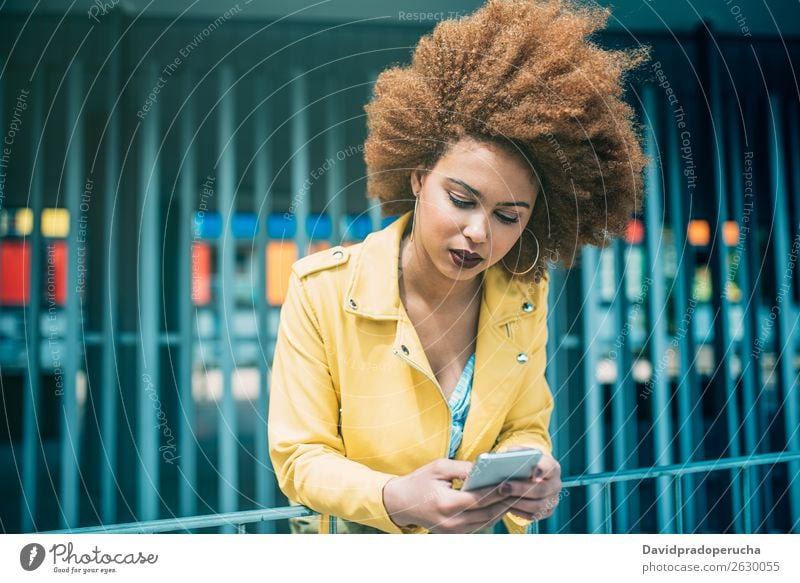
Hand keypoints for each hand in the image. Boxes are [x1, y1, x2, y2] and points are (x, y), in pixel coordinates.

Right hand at [382, 458, 514, 532]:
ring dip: (501, 510)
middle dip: (505, 501)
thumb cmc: (420, 481)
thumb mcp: (439, 467)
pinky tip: (499, 504)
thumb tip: (486, 470)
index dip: (498, 492)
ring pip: (486, 522)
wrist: (401, 502)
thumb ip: (464, 469)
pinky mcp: (454, 534)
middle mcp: (451, 522)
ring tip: (515, 496)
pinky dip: (490, 515)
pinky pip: (478, 526)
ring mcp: (453, 531)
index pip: (480, 499)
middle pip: (487, 513)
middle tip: (520, 489)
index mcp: (447, 504)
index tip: (512, 482)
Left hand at [500, 450, 561, 521]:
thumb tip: (506, 456)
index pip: (549, 469)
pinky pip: (533, 515)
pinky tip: (507, 505)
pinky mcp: (547, 511)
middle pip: (540, 490)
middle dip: (520, 489)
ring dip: (517, 502)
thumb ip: (516, 453)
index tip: (532, 472)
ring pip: (537, 506)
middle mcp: (556, 485)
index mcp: (552, 467)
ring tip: (501, 498)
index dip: (541, 470)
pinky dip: (519, 511)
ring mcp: (553, 500)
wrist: (531, 475)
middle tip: (503, 487)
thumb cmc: (525, 462)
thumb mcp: (522, 453)